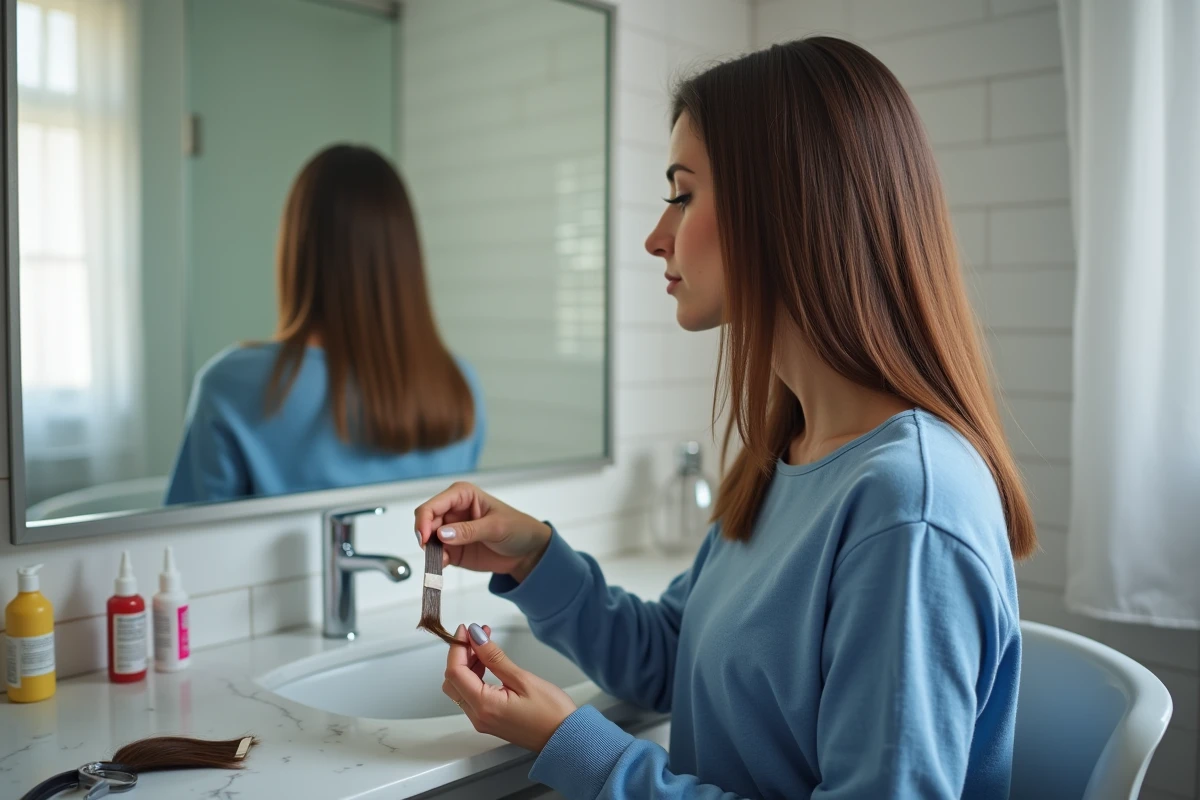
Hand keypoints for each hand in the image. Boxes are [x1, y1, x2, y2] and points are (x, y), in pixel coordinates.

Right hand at [414, 482, 551, 581]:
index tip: (424, 537)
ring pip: (428, 539)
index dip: (424, 519)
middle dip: (425, 536)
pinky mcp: (452, 549)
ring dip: (429, 550)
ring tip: (443, 560)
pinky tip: (444, 564)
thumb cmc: (517, 529)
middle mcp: (453, 511)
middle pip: (426, 521)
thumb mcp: (496, 527)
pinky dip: (436, 560)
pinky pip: (436, 554)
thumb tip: (442, 534)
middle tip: (431, 551)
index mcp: (462, 495)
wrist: (527, 552)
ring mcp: (451, 531)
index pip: (434, 504)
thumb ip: (469, 531)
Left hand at [442, 623, 576, 751]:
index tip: (466, 629)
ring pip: (459, 687)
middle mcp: (478, 716)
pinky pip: (471, 695)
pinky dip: (473, 676)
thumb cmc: (552, 713)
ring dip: (467, 664)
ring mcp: (482, 720)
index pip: (455, 672)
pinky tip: (487, 663)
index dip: (457, 647)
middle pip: (452, 681)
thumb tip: (476, 638)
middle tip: (476, 636)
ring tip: (484, 645)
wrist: (565, 738)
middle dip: (460, 655)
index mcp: (485, 706)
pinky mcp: (488, 720)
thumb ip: (494, 657)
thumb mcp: (523, 678)